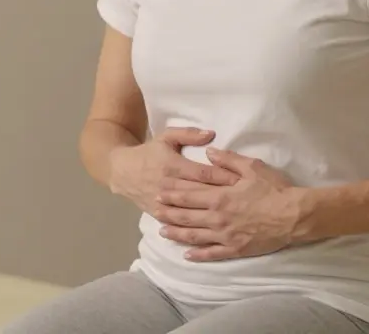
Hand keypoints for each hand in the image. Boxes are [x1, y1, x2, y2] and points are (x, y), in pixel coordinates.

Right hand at [108, 128, 239, 216]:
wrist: (122, 172)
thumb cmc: (149, 152)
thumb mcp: (166, 137)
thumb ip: (188, 134)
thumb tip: (211, 134)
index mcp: (175, 166)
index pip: (205, 174)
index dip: (224, 178)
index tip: (243, 182)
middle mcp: (171, 186)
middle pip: (202, 194)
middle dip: (224, 198)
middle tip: (247, 203)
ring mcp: (165, 203)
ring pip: (193, 212)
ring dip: (212, 216)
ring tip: (234, 220)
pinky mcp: (160, 214)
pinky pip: (179, 224)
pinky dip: (195, 228)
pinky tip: (212, 233)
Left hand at [152, 147, 304, 261]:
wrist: (294, 216)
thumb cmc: (274, 189)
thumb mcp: (252, 167)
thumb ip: (228, 160)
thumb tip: (208, 152)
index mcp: (220, 197)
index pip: (188, 196)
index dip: (172, 196)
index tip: (158, 193)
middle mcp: (218, 218)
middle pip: (186, 217)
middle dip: (168, 214)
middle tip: (154, 212)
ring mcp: (225, 236)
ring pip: (194, 236)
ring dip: (177, 234)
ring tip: (162, 233)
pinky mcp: (235, 249)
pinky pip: (212, 254)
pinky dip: (198, 255)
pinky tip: (187, 255)